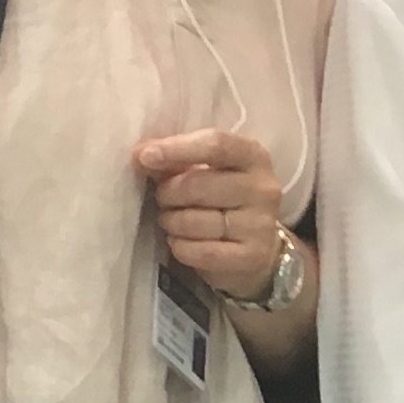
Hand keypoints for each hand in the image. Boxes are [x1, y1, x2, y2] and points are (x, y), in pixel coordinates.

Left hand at [135, 127, 289, 299]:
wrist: (257, 249)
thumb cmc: (224, 201)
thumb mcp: (209, 172)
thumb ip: (178, 161)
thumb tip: (141, 155)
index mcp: (253, 156)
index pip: (216, 144)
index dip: (177, 149)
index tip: (145, 157)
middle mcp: (262, 188)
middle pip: (197, 185)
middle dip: (168, 193)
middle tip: (163, 199)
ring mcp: (259, 225)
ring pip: (193, 221)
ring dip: (171, 222)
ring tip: (173, 221)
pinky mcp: (251, 257)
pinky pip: (199, 251)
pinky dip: (180, 246)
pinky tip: (181, 242)